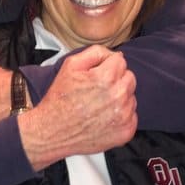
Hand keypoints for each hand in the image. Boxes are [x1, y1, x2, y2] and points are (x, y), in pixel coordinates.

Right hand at [18, 46, 136, 170]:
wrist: (52, 131)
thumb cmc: (60, 99)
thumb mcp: (70, 65)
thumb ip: (95, 53)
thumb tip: (115, 54)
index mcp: (107, 78)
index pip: (121, 61)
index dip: (107, 66)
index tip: (96, 75)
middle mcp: (119, 97)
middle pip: (129, 78)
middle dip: (116, 80)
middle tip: (98, 90)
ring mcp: (124, 116)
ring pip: (131, 97)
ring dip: (119, 98)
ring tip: (99, 105)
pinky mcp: (126, 132)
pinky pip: (132, 116)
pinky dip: (121, 116)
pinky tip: (104, 118)